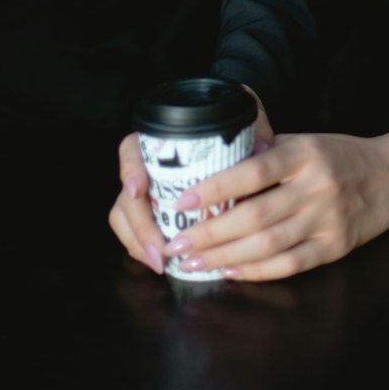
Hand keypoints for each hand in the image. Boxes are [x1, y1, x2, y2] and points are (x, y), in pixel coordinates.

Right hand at [108, 84, 273, 274]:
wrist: (232, 157)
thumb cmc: (234, 138)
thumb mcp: (242, 126)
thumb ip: (252, 126)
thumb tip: (263, 146)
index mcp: (163, 142)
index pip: (132, 148)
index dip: (130, 168)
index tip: (139, 189)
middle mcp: (147, 167)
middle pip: (127, 195)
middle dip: (140, 225)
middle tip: (160, 248)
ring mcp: (144, 193)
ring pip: (125, 217)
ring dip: (140, 243)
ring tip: (161, 262)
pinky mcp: (148, 215)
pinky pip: (134, 234)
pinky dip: (144, 250)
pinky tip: (162, 264)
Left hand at [160, 130, 388, 280]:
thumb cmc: (341, 155)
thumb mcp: (306, 141)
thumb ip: (267, 150)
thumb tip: (217, 158)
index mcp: (305, 154)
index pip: (253, 172)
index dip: (216, 188)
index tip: (183, 201)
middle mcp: (316, 187)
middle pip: (255, 216)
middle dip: (210, 233)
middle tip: (177, 243)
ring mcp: (328, 220)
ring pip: (269, 245)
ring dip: (225, 257)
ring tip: (194, 263)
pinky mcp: (335, 247)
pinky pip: (290, 265)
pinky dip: (257, 271)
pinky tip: (230, 271)